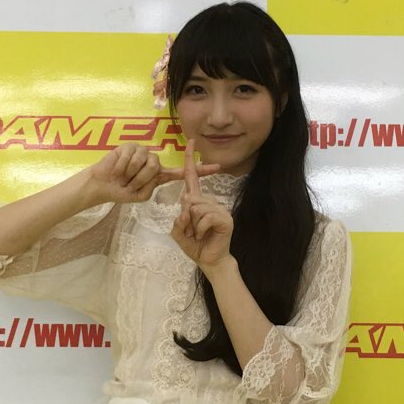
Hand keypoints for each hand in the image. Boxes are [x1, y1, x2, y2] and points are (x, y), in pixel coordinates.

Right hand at [85, 142, 217, 204]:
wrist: (102, 186)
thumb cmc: (121, 191)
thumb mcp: (141, 194)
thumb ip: (152, 185)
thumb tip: (157, 174)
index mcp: (159, 174)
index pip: (183, 172)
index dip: (201, 170)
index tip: (218, 168)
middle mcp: (154, 160)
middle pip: (157, 168)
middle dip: (140, 180)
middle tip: (129, 185)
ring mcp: (142, 151)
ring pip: (145, 162)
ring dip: (131, 175)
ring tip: (122, 178)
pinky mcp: (130, 145)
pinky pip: (131, 157)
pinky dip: (122, 167)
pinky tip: (117, 170)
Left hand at [170, 139, 233, 268]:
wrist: (209, 261)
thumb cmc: (194, 245)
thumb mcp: (179, 232)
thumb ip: (178, 220)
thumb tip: (188, 210)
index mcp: (198, 201)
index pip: (192, 178)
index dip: (190, 160)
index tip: (191, 142)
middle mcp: (209, 201)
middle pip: (189, 199)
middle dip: (185, 219)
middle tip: (192, 232)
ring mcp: (219, 209)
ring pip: (195, 209)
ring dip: (192, 227)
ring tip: (199, 234)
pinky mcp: (225, 219)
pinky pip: (204, 218)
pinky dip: (199, 230)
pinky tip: (205, 235)